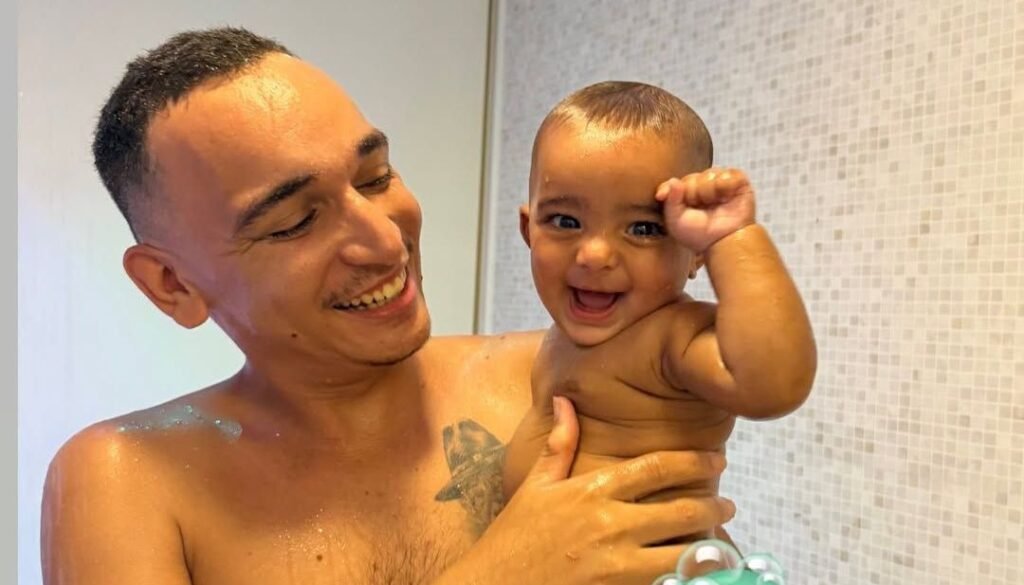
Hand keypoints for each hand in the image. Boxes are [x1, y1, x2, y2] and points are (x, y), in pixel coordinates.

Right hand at [436, 397, 734, 584]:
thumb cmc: (512, 538)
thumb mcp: (533, 487)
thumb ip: (558, 445)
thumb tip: (562, 401)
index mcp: (592, 491)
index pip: (657, 468)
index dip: (694, 462)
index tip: (716, 460)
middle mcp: (610, 524)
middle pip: (681, 510)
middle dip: (713, 507)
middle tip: (728, 505)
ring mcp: (617, 564)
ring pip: (684, 554)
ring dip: (710, 548)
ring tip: (723, 545)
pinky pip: (668, 583)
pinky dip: (686, 578)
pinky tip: (698, 574)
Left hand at [655, 167, 756, 251]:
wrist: (724, 242)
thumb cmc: (700, 236)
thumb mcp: (676, 222)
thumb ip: (670, 202)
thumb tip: (674, 181)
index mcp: (686, 196)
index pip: (674, 183)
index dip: (668, 187)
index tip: (660, 196)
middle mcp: (702, 187)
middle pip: (692, 177)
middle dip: (692, 192)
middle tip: (698, 206)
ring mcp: (719, 183)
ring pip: (709, 174)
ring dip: (709, 191)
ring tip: (714, 204)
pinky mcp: (737, 182)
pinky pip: (727, 173)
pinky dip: (724, 185)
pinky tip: (726, 197)